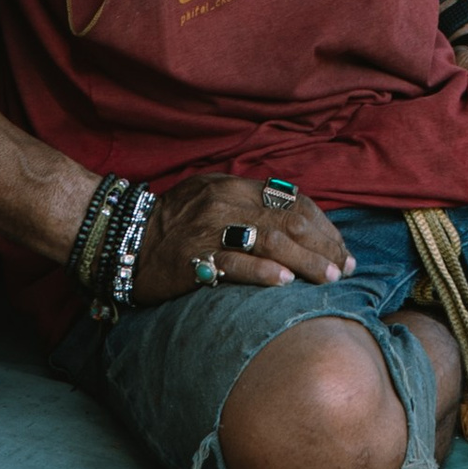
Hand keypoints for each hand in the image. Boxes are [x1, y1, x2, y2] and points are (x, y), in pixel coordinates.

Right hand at [131, 173, 352, 303]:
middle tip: (344, 268)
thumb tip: (296, 218)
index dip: (323, 225)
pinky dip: (262, 272)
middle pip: (288, 221)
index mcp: (232, 186)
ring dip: (305, 261)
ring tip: (327, 278)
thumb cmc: (172, 223)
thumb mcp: (211, 197)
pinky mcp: (193, 258)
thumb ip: (248, 203)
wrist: (123, 240)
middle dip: (323, 245)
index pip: (292, 201)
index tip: (341, 249)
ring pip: (270, 242)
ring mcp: (208, 230)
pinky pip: (234, 264)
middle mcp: (224, 203)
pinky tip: (284, 282)